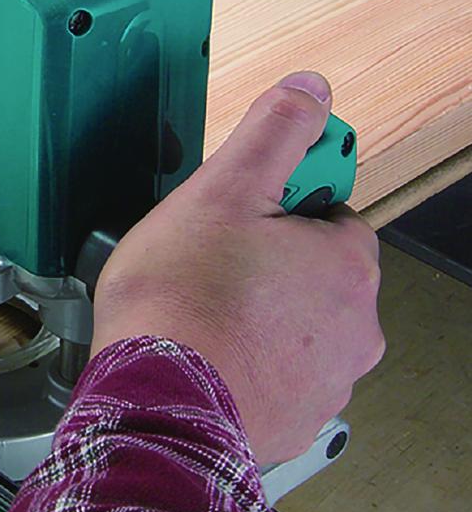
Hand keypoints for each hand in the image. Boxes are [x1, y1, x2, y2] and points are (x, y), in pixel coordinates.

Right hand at [91, 71, 383, 465]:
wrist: (156, 406)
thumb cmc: (183, 304)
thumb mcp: (223, 187)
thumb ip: (274, 130)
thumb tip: (310, 92)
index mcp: (347, 264)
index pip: (330, 210)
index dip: (279, 202)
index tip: (243, 210)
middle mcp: (355, 327)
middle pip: (313, 270)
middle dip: (268, 261)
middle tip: (209, 260)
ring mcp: (328, 380)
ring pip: (295, 324)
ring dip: (258, 313)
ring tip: (200, 307)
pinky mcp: (295, 419)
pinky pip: (275, 373)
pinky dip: (247, 361)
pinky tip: (205, 350)